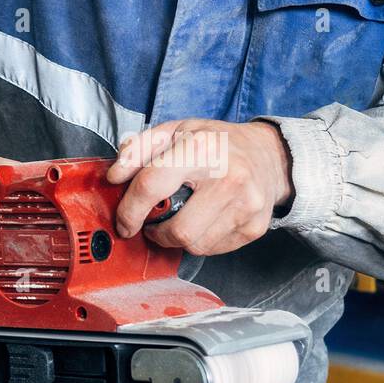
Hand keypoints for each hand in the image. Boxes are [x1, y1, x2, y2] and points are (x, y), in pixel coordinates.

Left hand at [107, 119, 293, 256]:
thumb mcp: (174, 132)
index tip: (124, 222)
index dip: (129, 210)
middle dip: (157, 232)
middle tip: (154, 222)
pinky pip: (213, 250)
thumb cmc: (217, 143)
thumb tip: (114, 176)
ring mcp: (245, 206)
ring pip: (194, 245)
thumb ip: (138, 151)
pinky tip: (204, 220)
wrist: (269, 156)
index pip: (152, 186)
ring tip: (182, 217)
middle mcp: (228, 178)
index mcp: (201, 149)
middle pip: (177, 230)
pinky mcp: (254, 227)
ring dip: (178, 238)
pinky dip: (200, 240)